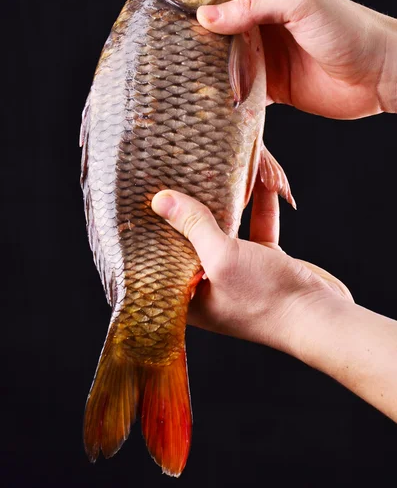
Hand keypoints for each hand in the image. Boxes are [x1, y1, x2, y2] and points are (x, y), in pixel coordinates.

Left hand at [152, 187, 396, 422]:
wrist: (321, 316)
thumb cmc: (265, 298)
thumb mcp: (222, 258)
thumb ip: (194, 227)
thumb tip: (161, 200)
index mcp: (188, 294)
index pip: (159, 259)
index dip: (152, 231)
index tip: (145, 201)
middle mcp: (209, 283)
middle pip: (191, 239)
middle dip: (188, 208)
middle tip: (176, 176)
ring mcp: (238, 271)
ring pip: (225, 229)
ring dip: (227, 201)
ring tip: (215, 171)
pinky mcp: (264, 259)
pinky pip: (256, 226)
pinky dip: (259, 204)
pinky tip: (260, 179)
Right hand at [158, 0, 396, 117]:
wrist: (377, 74)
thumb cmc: (347, 27)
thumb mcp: (299, 2)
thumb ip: (252, 7)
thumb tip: (205, 18)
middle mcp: (263, 20)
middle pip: (218, 14)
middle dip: (190, 16)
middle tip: (158, 19)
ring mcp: (266, 54)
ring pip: (223, 53)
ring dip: (201, 56)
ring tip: (169, 58)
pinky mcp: (271, 86)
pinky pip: (239, 88)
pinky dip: (222, 92)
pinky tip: (202, 95)